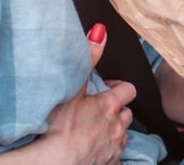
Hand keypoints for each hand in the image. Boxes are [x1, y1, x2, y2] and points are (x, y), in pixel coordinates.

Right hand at [0, 23, 134, 164]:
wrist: (55, 163)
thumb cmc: (60, 127)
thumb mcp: (73, 87)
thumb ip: (88, 57)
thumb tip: (100, 31)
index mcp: (111, 105)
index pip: (129, 89)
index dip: (118, 86)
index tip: (105, 87)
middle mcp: (117, 126)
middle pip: (127, 113)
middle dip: (116, 109)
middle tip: (97, 109)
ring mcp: (114, 147)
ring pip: (122, 134)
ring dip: (113, 130)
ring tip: (94, 129)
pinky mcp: (109, 163)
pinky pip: (115, 155)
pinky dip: (108, 150)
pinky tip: (94, 148)